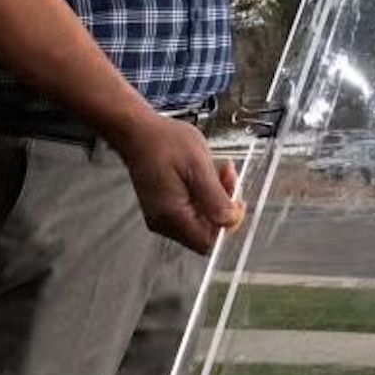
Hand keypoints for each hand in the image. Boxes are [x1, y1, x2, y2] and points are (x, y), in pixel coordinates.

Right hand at [107, 115, 242, 254]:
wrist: (138, 132)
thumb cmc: (163, 143)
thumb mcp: (198, 166)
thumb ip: (215, 198)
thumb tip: (230, 221)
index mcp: (171, 215)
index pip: (207, 242)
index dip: (227, 225)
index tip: (235, 201)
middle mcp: (164, 222)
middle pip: (207, 231)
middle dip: (224, 206)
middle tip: (228, 179)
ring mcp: (163, 216)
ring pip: (203, 220)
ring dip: (217, 198)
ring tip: (219, 172)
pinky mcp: (165, 208)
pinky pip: (194, 211)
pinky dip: (206, 195)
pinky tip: (207, 177)